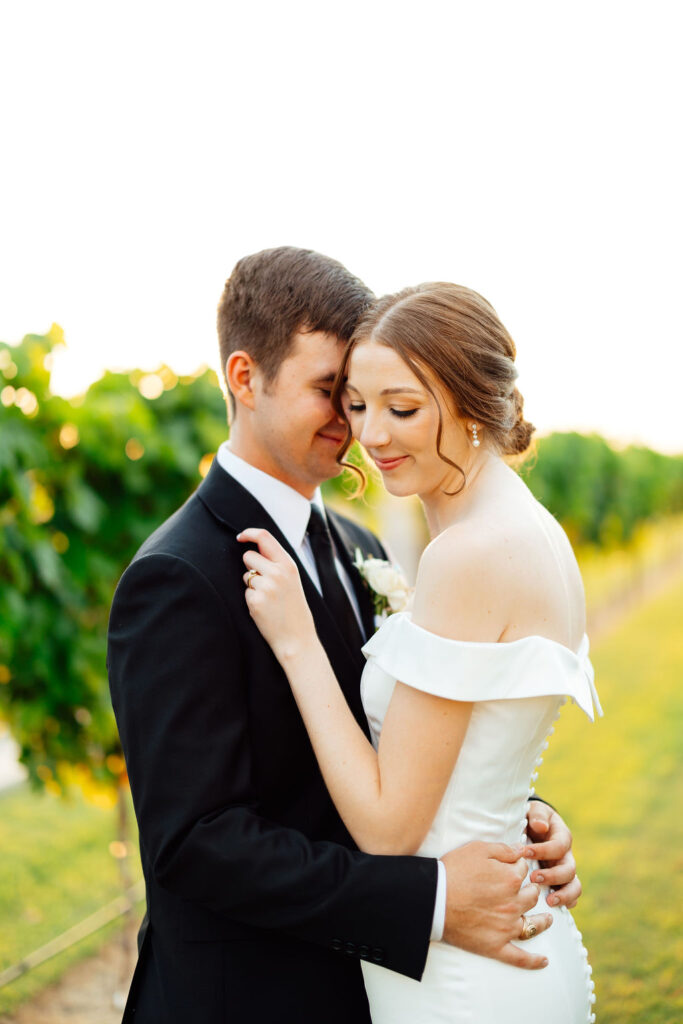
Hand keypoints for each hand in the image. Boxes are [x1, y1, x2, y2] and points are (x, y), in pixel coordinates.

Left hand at [237, 528, 315, 660]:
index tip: (240, 536)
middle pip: (249, 556)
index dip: (249, 533)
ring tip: (268, 599)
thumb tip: (255, 547)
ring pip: (245, 575)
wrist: (297, 638)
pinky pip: (245, 592)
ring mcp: (266, 586)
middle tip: (265, 583)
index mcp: (288, 565)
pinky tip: (264, 609)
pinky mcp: (255, 600)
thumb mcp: (292, 579)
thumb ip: (277, 562)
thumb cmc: (294, 608)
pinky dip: (251, 599)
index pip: (264, 537)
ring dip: (252, 585)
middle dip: (251, 567)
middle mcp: (277, 572)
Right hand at [441, 842, 551, 969]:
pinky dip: (533, 961)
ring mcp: (506, 927)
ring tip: (549, 918)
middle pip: (532, 895)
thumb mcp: (477, 849)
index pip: (524, 869)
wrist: (433, 899)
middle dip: (532, 889)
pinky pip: (519, 957)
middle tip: (530, 888)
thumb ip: (503, 849)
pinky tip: (544, 961)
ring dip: (543, 920)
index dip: (520, 865)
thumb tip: (522, 849)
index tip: (516, 864)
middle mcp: (513, 904)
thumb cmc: (453, 871)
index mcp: (511, 879)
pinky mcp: (496, 946)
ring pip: (533, 924)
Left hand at [524, 800, 580, 908]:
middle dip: (552, 876)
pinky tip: (554, 908)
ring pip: (574, 885)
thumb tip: (541, 827)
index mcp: (562, 836)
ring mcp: (565, 869)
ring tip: (549, 901)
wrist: (533, 825)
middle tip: (533, 878)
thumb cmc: (532, 817)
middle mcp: (566, 855)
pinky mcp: (561, 881)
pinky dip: (567, 902)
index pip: (558, 846)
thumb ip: (538, 815)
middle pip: (569, 869)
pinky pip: (572, 895)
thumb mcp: (533, 810)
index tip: (525, 852)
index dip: (543, 851)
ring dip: (563, 894)